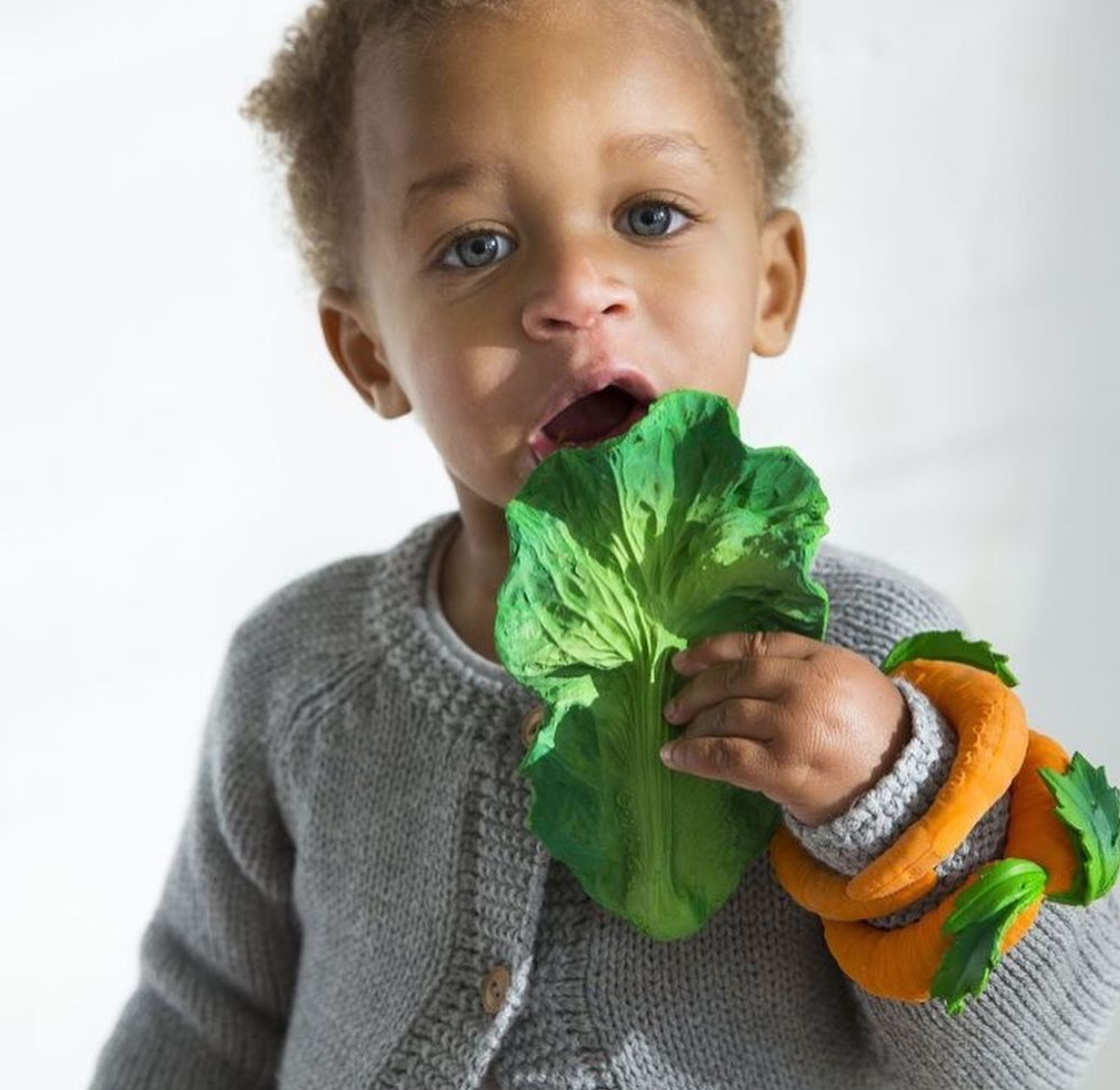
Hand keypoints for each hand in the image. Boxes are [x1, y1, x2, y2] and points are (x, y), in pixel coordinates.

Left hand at [659, 630, 911, 825]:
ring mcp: (795, 728)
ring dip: (692, 725)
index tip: (681, 660)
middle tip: (674, 704)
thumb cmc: (871, 730)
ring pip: (726, 717)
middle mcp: (807, 688)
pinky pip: (726, 757)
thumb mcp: (847, 678)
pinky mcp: (786, 770)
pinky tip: (675, 758)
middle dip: (695, 691)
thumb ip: (801, 663)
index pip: (755, 645)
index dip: (711, 650)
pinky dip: (694, 755)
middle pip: (734, 680)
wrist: (907, 787)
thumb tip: (735, 663)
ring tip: (675, 733)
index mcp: (823, 660)